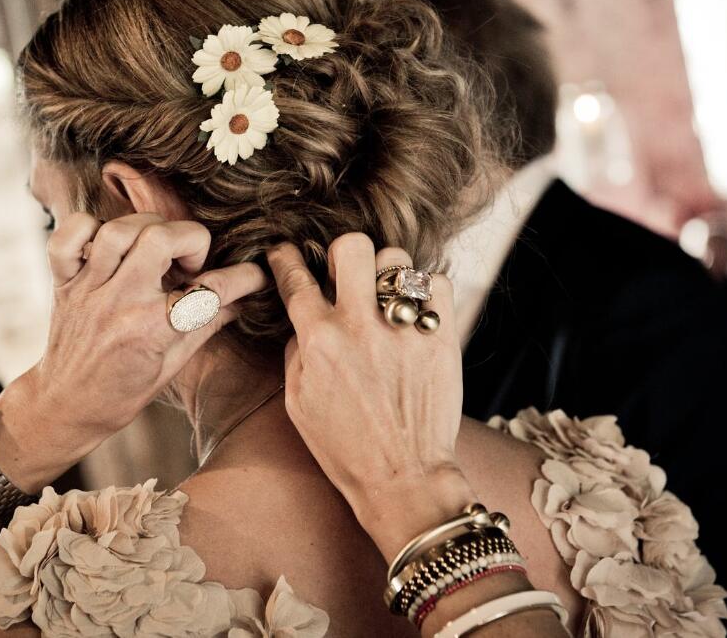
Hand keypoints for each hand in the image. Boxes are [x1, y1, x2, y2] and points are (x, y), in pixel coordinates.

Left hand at [0, 212, 265, 490]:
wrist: (66, 406)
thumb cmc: (122, 392)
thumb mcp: (174, 364)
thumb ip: (208, 324)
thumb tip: (244, 298)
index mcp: (152, 329)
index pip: (211, 289)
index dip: (244, 277)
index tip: (254, 275)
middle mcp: (120, 302)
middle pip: (160, 236)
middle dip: (189, 239)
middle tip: (188, 265)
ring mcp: (89, 288)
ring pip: (119, 229)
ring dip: (146, 230)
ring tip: (153, 252)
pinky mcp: (64, 281)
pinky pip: (68, 237)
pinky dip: (87, 228)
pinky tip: (107, 245)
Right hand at [267, 234, 476, 560]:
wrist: (403, 479)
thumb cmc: (345, 447)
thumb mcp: (298, 402)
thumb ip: (297, 351)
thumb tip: (305, 317)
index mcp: (319, 341)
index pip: (296, 279)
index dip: (286, 259)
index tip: (287, 254)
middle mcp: (360, 328)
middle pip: (352, 247)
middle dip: (344, 254)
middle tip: (347, 276)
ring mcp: (404, 331)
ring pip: (397, 261)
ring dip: (387, 275)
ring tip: (386, 300)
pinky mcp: (441, 340)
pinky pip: (437, 286)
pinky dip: (427, 294)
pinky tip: (416, 316)